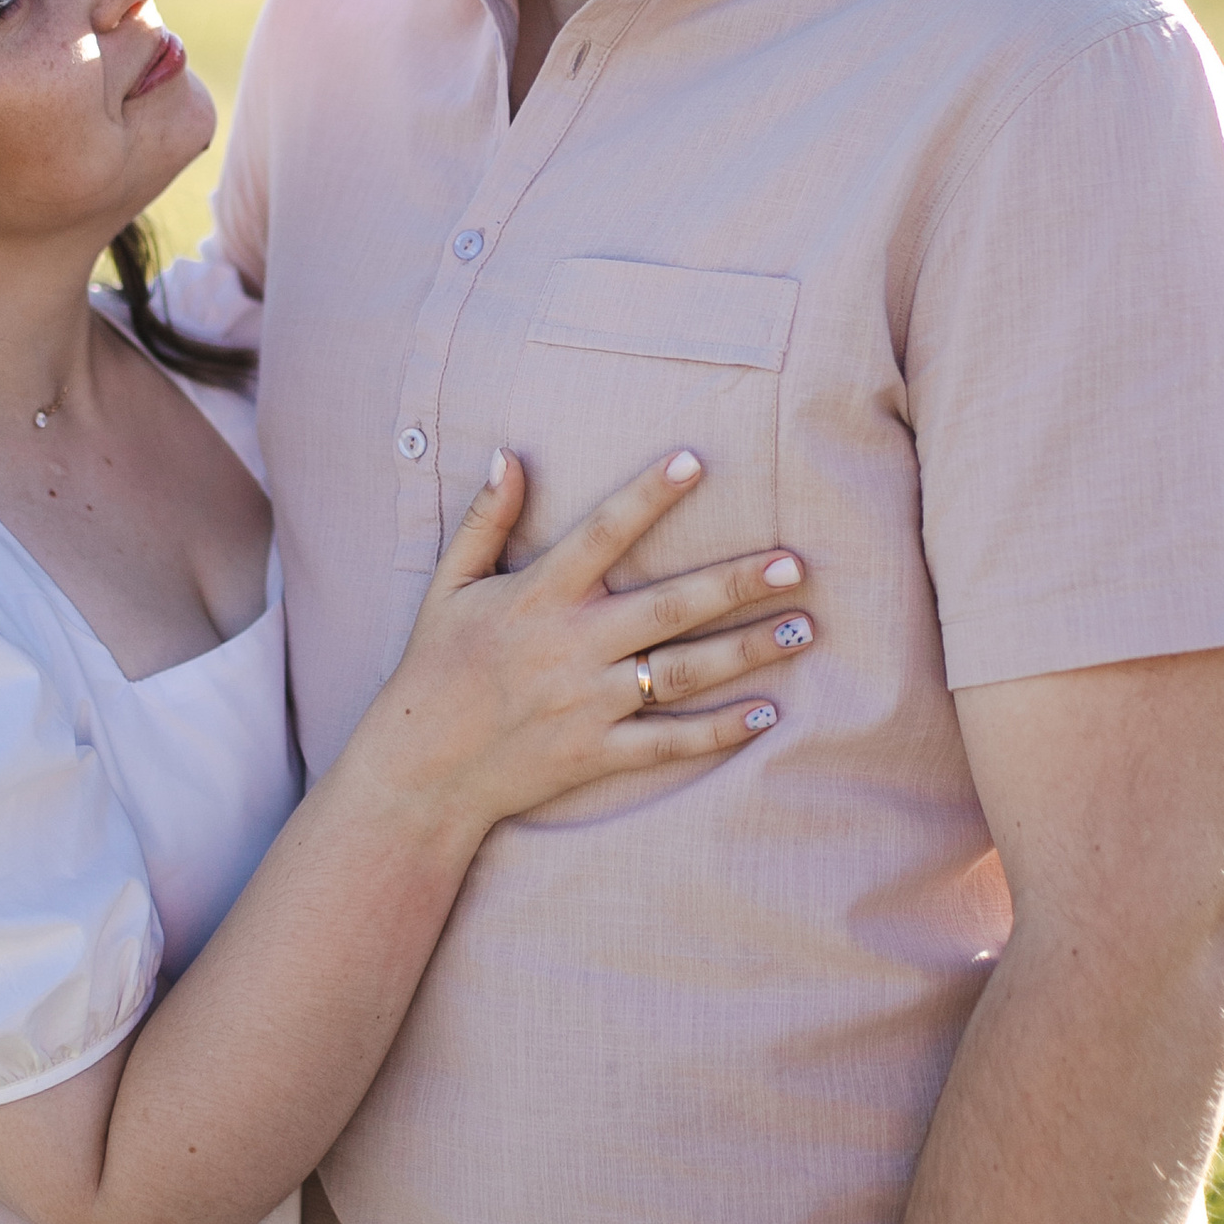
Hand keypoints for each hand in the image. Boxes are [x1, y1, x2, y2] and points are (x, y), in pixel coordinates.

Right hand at [351, 450, 813, 839]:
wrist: (420, 770)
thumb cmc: (435, 668)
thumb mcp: (448, 586)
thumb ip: (484, 520)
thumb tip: (506, 454)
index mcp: (537, 596)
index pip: (601, 533)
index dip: (648, 496)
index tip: (697, 460)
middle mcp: (570, 646)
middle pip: (669, 606)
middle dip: (736, 583)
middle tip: (797, 563)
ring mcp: (587, 703)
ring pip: (683, 671)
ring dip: (747, 650)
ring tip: (803, 628)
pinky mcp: (597, 753)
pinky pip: (670, 741)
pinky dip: (720, 730)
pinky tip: (769, 712)